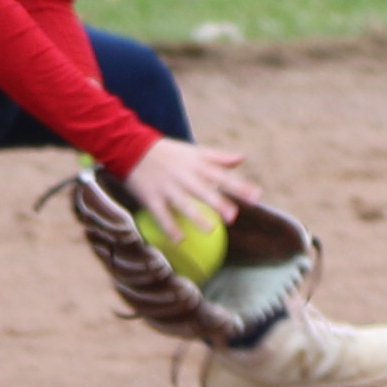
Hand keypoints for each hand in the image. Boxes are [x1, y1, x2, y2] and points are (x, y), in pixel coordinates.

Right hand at [123, 138, 261, 240]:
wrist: (130, 147)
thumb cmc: (168, 152)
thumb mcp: (193, 151)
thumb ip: (218, 157)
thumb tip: (242, 158)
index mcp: (196, 165)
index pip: (221, 176)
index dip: (239, 186)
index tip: (256, 197)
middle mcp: (183, 176)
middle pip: (203, 190)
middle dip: (218, 202)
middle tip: (233, 216)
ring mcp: (167, 187)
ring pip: (183, 203)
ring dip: (196, 216)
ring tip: (210, 229)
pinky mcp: (151, 196)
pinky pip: (161, 213)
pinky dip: (169, 226)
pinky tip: (179, 240)